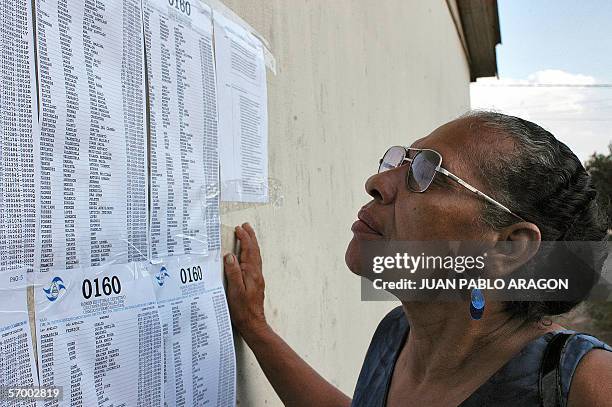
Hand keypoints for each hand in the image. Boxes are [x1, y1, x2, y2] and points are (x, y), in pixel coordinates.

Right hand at [224, 223, 268, 341]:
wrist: (253, 323)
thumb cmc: (242, 309)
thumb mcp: (235, 291)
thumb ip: (233, 272)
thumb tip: (230, 256)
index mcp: (251, 273)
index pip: (248, 250)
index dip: (244, 238)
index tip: (239, 228)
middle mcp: (256, 273)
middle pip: (254, 250)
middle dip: (250, 237)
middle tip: (246, 226)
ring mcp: (257, 278)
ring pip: (255, 256)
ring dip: (252, 244)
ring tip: (248, 235)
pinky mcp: (256, 283)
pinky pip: (254, 262)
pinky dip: (251, 253)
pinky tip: (248, 255)